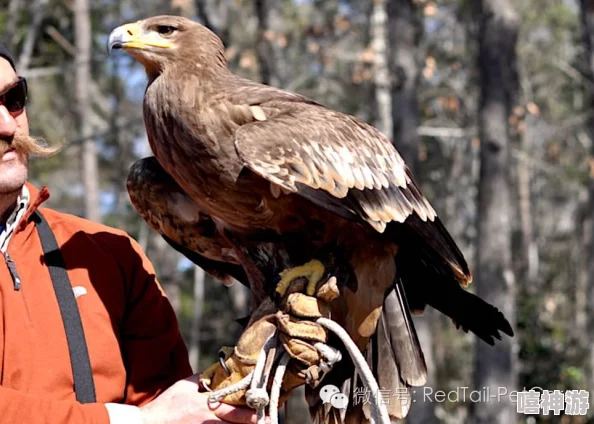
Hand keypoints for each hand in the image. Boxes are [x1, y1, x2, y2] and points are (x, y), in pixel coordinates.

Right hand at [140, 374, 260, 423]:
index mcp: (206, 407)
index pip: (233, 410)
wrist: (151, 423)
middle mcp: (209, 422)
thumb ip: (204, 378)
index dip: (250, 413)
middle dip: (253, 421)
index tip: (264, 411)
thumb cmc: (168, 404)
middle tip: (270, 419)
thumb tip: (218, 370)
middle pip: (236, 423)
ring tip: (262, 422)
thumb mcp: (185, 385)